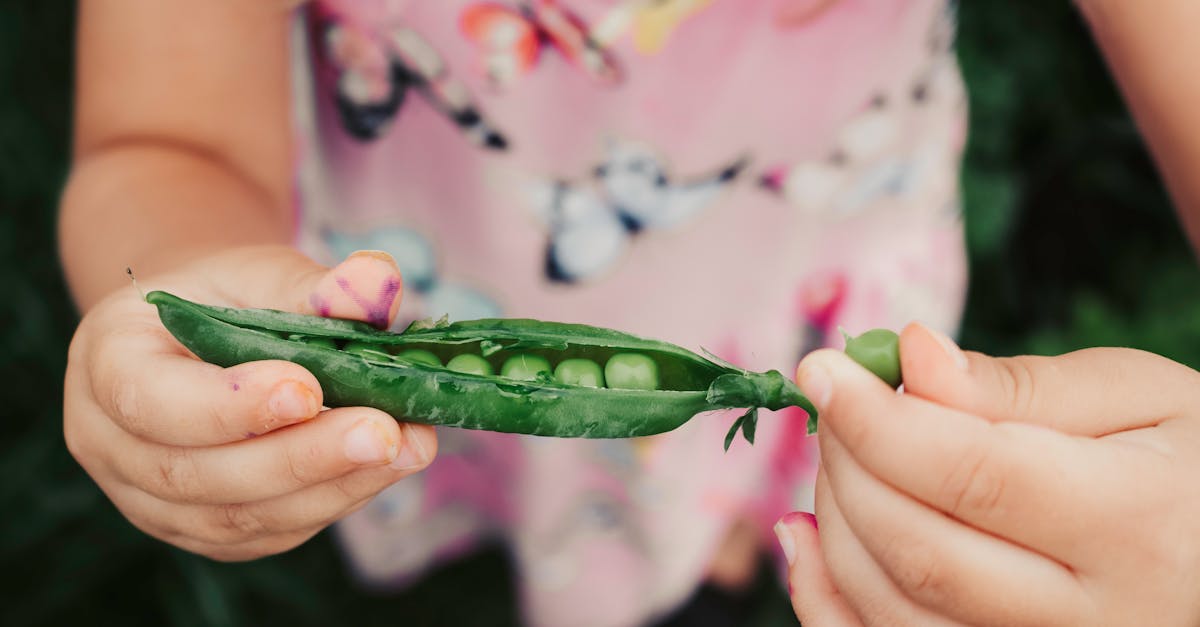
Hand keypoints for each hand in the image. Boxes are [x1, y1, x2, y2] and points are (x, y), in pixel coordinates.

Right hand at [64, 246, 436, 560]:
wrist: (204, 333)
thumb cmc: (226, 296)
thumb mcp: (259, 270)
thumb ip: (311, 284)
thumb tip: (378, 279)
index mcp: (106, 365)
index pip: (153, 402)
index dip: (231, 406)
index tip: (308, 389)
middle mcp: (112, 445)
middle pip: (199, 474)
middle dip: (301, 457)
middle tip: (383, 432)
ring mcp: (154, 501)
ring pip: (239, 518)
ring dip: (332, 487)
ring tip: (408, 448)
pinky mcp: (208, 531)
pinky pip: (270, 532)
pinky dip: (334, 501)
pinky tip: (386, 469)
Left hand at [775, 322, 1199, 625]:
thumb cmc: (1187, 465)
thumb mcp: (1141, 397)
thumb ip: (1020, 387)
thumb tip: (913, 358)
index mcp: (1137, 527)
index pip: (974, 474)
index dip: (877, 420)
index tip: (821, 369)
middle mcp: (1092, 621)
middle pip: (918, 548)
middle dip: (849, 463)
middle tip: (835, 403)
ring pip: (891, 608)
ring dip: (834, 521)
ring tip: (837, 454)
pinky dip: (823, 597)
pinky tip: (803, 533)